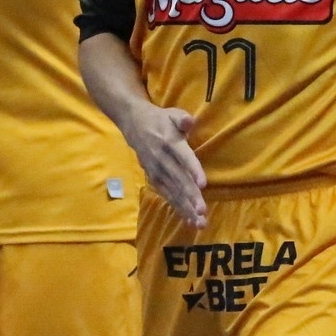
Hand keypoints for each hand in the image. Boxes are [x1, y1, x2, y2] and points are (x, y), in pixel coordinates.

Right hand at [120, 103, 206, 226]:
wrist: (132, 123)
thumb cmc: (159, 119)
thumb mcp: (171, 113)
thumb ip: (181, 118)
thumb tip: (189, 121)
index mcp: (170, 142)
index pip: (183, 158)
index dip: (193, 170)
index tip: (203, 184)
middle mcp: (162, 159)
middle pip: (179, 180)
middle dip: (191, 197)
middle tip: (202, 211)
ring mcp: (156, 170)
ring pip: (173, 191)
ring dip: (186, 207)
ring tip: (199, 222)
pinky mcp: (154, 178)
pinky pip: (167, 195)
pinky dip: (178, 207)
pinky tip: (189, 219)